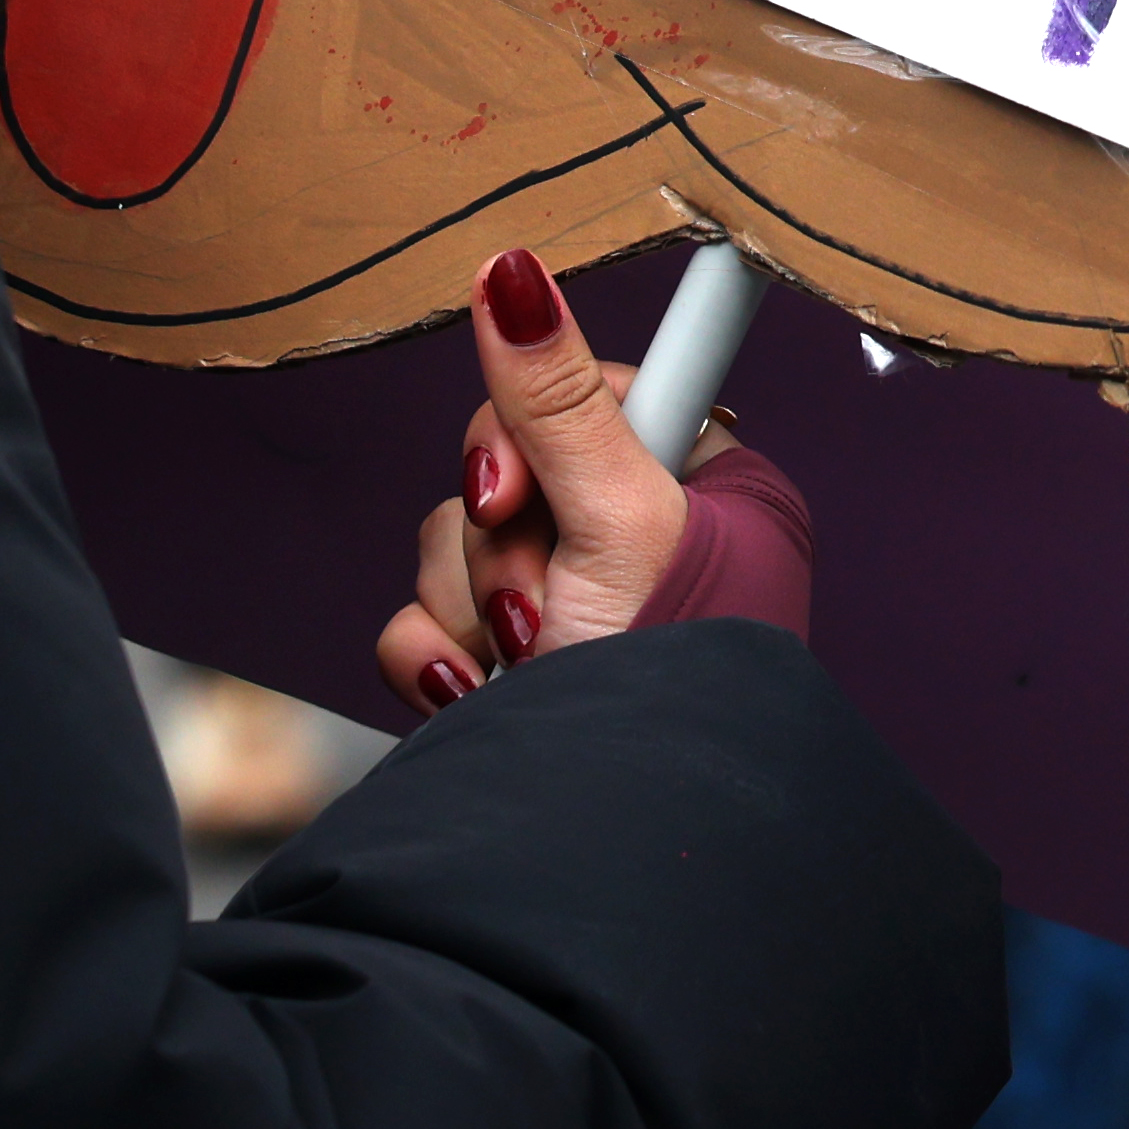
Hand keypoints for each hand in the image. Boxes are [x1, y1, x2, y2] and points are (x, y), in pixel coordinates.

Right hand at [380, 247, 815, 710]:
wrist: (611, 861)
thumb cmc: (667, 697)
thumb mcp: (617, 527)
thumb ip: (553, 400)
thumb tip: (511, 268)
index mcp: (704, 484)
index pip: (592, 387)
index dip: (535, 431)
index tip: (522, 485)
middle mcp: (638, 534)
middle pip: (509, 464)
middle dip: (504, 544)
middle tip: (542, 604)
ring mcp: (567, 602)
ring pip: (457, 540)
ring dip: (473, 608)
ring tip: (528, 666)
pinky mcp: (504, 663)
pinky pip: (425, 614)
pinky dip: (439, 659)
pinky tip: (478, 697)